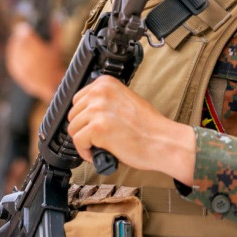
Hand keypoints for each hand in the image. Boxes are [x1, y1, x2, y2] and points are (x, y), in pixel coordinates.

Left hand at [6, 21, 64, 99]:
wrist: (53, 86)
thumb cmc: (56, 65)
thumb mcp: (57, 47)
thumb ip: (56, 32)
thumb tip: (55, 18)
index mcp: (39, 51)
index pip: (26, 36)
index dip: (24, 30)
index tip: (23, 27)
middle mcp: (29, 60)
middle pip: (19, 43)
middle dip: (19, 36)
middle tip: (19, 31)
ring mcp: (23, 68)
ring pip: (14, 52)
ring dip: (15, 44)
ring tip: (16, 40)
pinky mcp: (18, 74)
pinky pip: (12, 61)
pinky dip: (12, 55)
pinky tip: (14, 51)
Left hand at [67, 76, 195, 183]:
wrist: (164, 141)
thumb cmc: (148, 127)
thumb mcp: (123, 100)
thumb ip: (104, 101)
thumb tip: (84, 112)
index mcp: (106, 83)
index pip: (78, 99)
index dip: (85, 117)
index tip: (93, 126)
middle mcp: (100, 92)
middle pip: (73, 114)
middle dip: (83, 129)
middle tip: (98, 139)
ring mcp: (98, 109)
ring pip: (73, 128)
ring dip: (84, 141)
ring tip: (100, 146)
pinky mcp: (98, 128)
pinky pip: (78, 142)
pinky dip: (85, 152)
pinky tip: (98, 154)